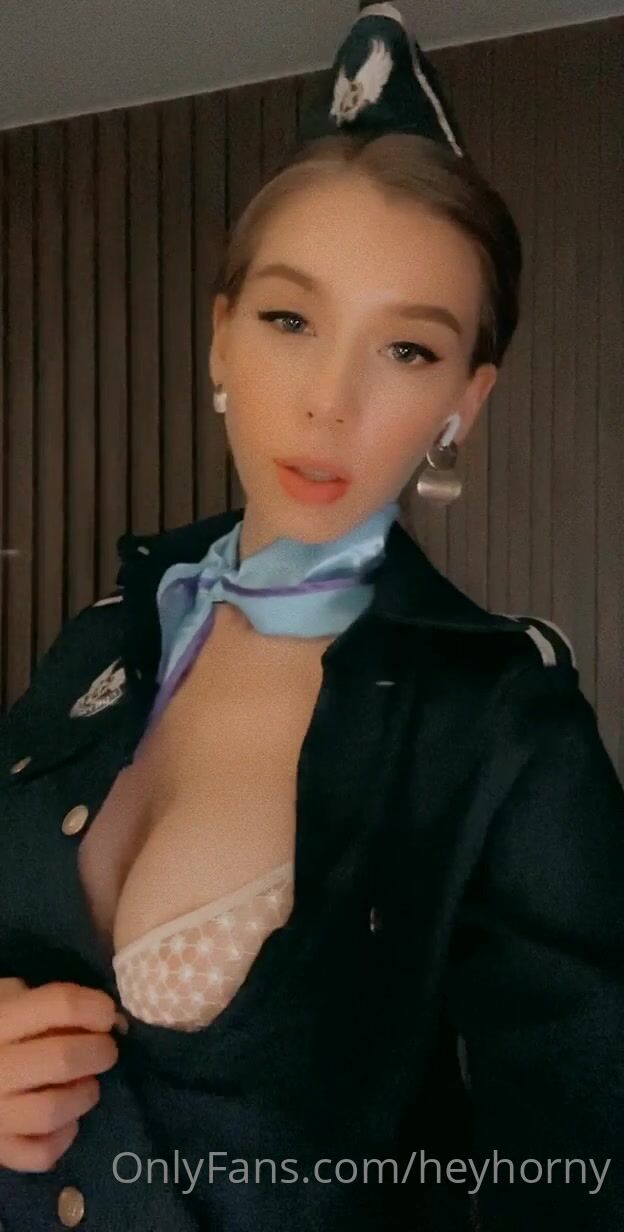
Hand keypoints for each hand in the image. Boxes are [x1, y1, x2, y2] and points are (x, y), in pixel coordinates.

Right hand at [0, 978, 118, 1171]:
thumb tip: (113, 1021)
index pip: (61, 1004)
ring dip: (83, 1095)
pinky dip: (62, 1138)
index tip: (108, 1015)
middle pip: (63, 1059)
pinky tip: (65, 1120)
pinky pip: (40, 1154)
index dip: (97, 1008)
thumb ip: (52, 1005)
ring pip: (52, 1111)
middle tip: (105, 1050)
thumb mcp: (12, 999)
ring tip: (86, 1084)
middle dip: (99, 1051)